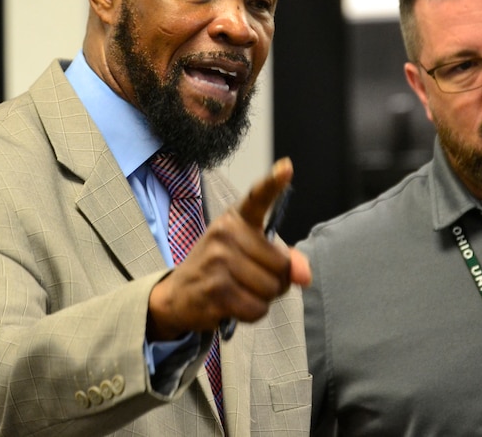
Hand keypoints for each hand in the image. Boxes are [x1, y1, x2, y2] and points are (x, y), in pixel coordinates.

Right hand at [147, 157, 310, 339]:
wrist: (177, 295)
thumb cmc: (221, 269)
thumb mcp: (250, 255)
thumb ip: (284, 260)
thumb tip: (304, 276)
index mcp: (235, 219)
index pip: (257, 198)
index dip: (273, 183)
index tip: (287, 167)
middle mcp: (225, 233)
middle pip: (281, 265)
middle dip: (276, 281)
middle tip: (251, 280)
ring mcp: (218, 261)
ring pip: (271, 289)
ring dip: (263, 299)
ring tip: (240, 291)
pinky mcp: (215, 290)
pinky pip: (257, 309)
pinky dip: (252, 313)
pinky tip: (233, 305)